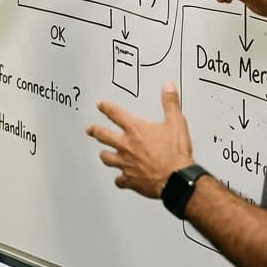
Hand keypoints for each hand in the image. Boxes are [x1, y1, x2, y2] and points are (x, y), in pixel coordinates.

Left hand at [85, 82, 193, 198]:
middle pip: (104, 136)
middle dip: (95, 131)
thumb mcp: (176, 123)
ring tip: (103, 154)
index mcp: (135, 130)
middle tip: (89, 129)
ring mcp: (126, 164)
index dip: (106, 108)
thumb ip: (170, 103)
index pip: (115, 114)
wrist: (176, 179)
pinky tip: (120, 180)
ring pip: (107, 158)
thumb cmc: (175, 153)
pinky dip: (120, 180)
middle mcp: (126, 146)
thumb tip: (168, 86)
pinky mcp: (130, 180)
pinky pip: (119, 180)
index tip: (99, 104)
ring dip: (105, 155)